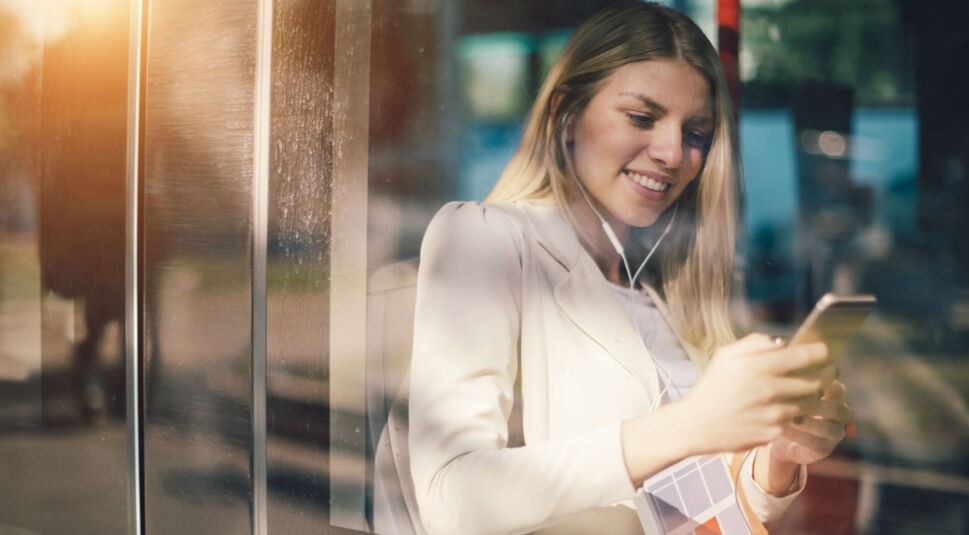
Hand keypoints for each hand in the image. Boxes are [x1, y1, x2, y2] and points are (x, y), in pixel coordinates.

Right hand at [682, 334, 833, 454]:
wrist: (697, 425)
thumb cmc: (712, 387)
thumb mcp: (725, 356)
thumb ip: (755, 343)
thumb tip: (783, 341)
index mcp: (757, 367)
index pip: (804, 355)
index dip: (820, 351)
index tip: (824, 351)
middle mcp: (769, 390)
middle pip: (815, 381)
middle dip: (824, 374)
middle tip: (824, 372)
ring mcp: (773, 414)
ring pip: (809, 403)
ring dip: (811, 396)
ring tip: (804, 391)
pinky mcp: (774, 433)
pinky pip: (794, 421)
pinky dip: (793, 415)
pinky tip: (781, 410)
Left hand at [769, 379, 852, 464]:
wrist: (780, 433)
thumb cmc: (784, 400)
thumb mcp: (789, 386)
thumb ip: (793, 374)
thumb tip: (783, 353)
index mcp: (836, 394)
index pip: (835, 387)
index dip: (820, 385)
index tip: (797, 381)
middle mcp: (841, 413)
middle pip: (836, 408)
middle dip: (816, 405)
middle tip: (795, 401)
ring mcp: (836, 432)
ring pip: (828, 428)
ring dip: (809, 423)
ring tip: (790, 418)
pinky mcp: (824, 449)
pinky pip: (815, 443)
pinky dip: (799, 435)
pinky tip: (783, 429)